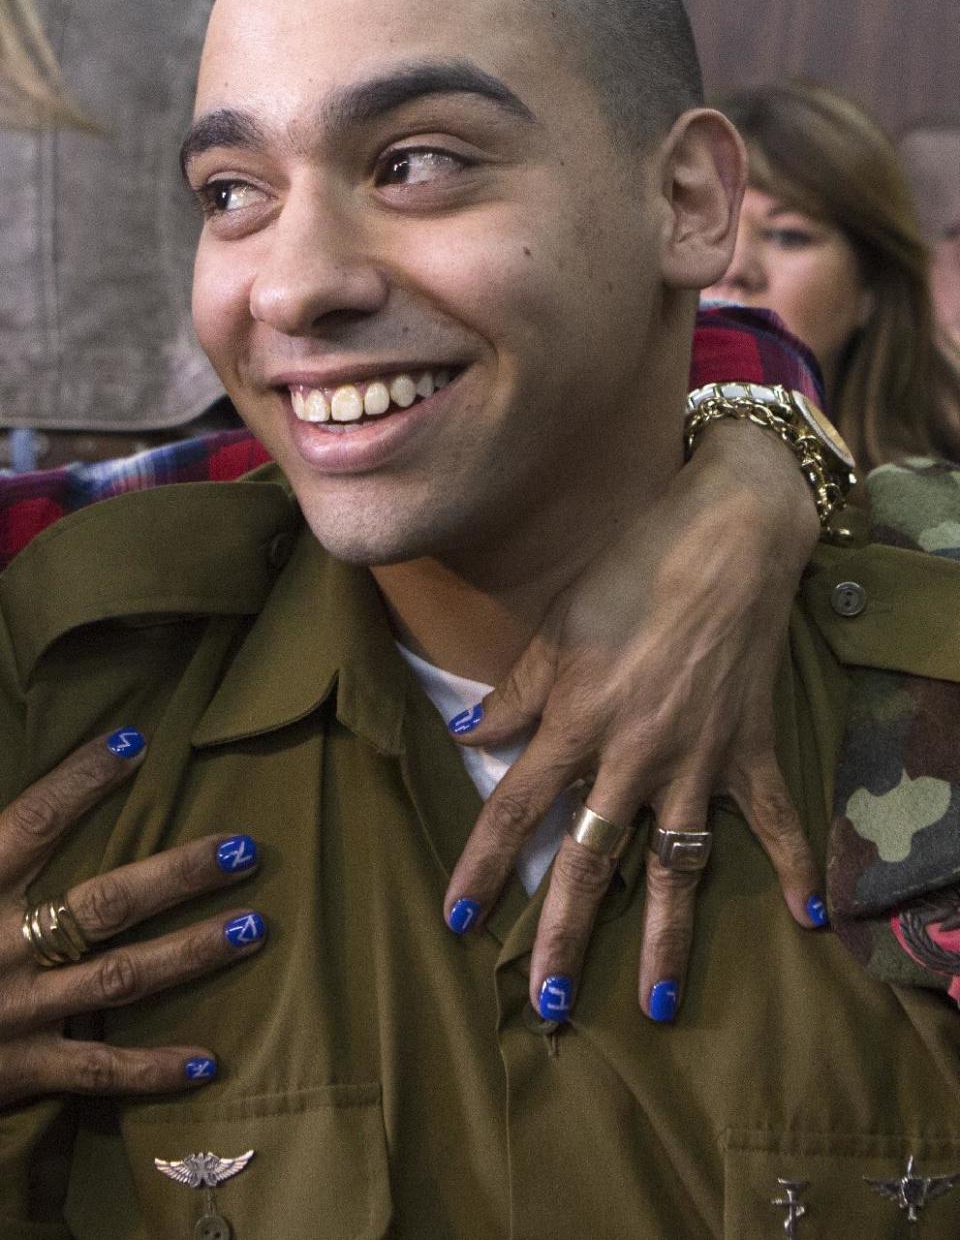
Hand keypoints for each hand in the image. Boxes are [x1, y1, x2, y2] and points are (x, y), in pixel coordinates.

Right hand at [0, 730, 264, 1106]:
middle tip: (243, 848)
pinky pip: (97, 1073)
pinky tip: (209, 1062)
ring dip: (191, 953)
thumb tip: (12, 817)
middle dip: (178, 875)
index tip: (134, 742)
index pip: (30, 821)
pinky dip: (152, 1071)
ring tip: (253, 928)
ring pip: (120, 978)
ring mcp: (15, 1012)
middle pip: (105, 902)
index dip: (80, 780)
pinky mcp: (18, 1070)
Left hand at [443, 420, 824, 1021]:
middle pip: (589, 860)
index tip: (457, 920)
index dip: (481, 866)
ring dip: (664, 936)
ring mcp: (697, 761)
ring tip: (654, 1001)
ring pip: (675, 865)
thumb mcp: (557, 626)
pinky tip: (808, 917)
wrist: (727, 538)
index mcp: (576, 722)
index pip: (514, 809)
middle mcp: (632, 756)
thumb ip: (515, 691)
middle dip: (564, 934)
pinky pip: (774, 818)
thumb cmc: (631, 571)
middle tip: (547, 1005)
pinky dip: (793, 863)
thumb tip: (467, 736)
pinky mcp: (748, 749)